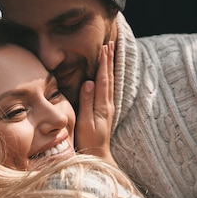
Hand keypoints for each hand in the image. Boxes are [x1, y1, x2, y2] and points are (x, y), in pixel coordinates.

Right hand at [75, 41, 117, 165]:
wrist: (98, 154)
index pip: (103, 79)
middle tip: (110, 43)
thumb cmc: (88, 140)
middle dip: (109, 60)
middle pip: (109, 77)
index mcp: (103, 105)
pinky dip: (109, 76)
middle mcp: (108, 104)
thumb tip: (89, 82)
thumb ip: (87, 102)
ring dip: (110, 66)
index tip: (104, 48)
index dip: (104, 63)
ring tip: (110, 53)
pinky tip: (108, 73)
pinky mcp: (106, 110)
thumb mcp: (85, 121)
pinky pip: (109, 88)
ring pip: (110, 82)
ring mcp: (108, 107)